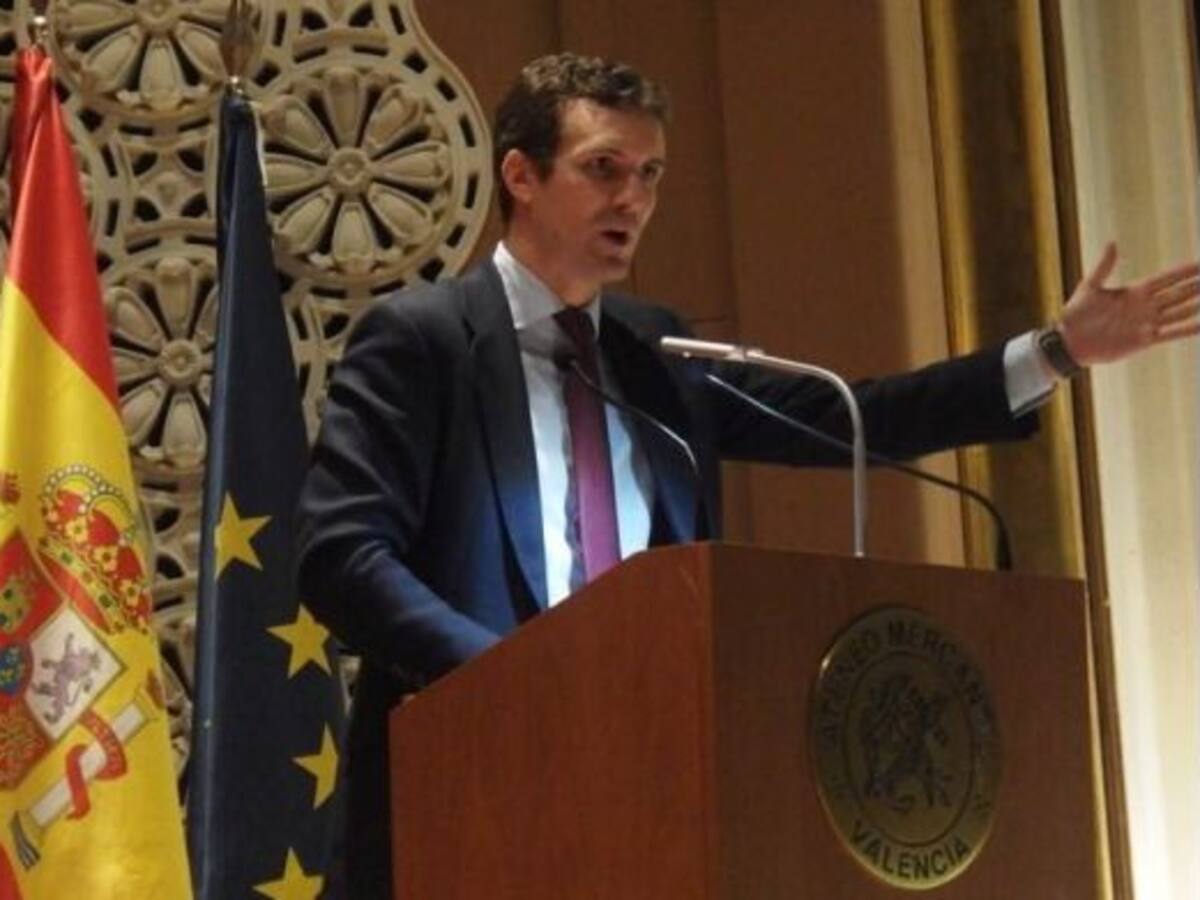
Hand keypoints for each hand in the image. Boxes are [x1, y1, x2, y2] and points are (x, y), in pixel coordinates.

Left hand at [1059, 242, 1199, 365]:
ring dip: (1195, 305)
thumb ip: (1104, 266)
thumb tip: (1113, 243)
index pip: (1166, 279)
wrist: (1069, 341)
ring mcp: (1146, 323)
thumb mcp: (1090, 286)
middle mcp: (1144, 307)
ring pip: (1179, 312)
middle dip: (1196, 286)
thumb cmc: (1076, 313)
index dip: (1184, 272)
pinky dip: (1187, 329)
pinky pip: (1170, 333)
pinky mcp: (1143, 340)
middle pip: (1178, 294)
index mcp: (1134, 292)